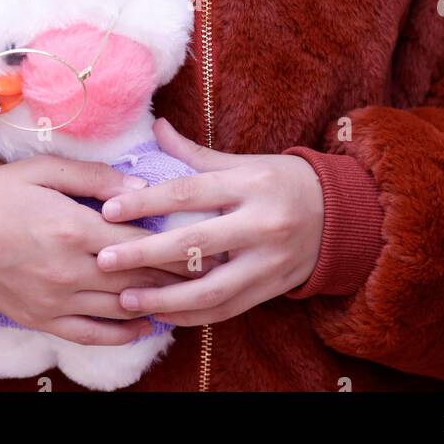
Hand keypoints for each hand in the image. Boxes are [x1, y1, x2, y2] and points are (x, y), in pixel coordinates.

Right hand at [0, 154, 221, 345]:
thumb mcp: (45, 170)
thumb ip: (96, 177)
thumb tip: (140, 187)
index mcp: (72, 228)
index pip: (140, 242)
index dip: (178, 244)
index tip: (208, 241)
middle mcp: (67, 270)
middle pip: (137, 277)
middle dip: (178, 275)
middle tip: (212, 269)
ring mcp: (54, 300)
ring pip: (119, 308)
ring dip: (157, 303)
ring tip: (191, 296)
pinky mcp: (40, 319)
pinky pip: (90, 334)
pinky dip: (122, 333)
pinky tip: (145, 324)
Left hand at [95, 117, 324, 325]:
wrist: (340, 217)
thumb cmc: (284, 182)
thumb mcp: (247, 162)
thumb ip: (197, 154)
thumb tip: (157, 128)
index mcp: (250, 184)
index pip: (189, 192)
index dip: (146, 201)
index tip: (109, 210)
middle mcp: (260, 224)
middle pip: (193, 243)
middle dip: (144, 255)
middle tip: (103, 259)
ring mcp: (267, 261)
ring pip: (209, 289)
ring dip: (163, 298)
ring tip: (125, 299)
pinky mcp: (271, 289)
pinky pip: (225, 309)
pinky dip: (191, 315)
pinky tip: (161, 314)